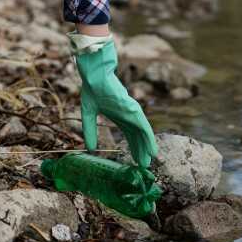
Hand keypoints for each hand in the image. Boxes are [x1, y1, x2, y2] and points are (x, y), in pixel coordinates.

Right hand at [75, 40, 157, 167]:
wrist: (95, 76)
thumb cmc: (92, 90)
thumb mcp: (88, 115)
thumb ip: (90, 131)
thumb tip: (90, 149)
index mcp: (118, 116)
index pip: (128, 135)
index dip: (132, 147)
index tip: (135, 159)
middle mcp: (127, 115)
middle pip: (137, 136)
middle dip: (140, 150)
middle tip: (144, 165)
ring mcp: (132, 113)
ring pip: (143, 134)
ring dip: (147, 148)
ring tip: (150, 161)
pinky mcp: (134, 111)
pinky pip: (145, 129)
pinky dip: (150, 140)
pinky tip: (154, 151)